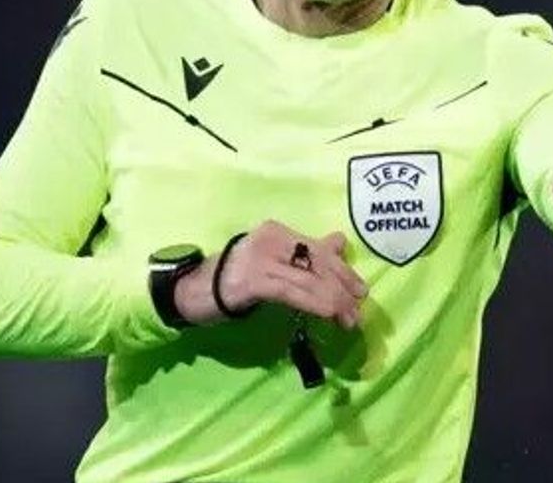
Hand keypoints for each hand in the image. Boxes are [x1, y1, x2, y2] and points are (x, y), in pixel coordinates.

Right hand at [176, 220, 367, 327]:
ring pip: (308, 279)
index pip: (318, 249)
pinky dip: (315, 303)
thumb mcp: (273, 259)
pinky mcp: (252, 281)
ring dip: (333, 302)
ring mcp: (261, 259)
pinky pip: (292, 292)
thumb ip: (305, 252)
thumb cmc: (235, 277)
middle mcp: (271, 239)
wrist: (192, 291)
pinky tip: (329, 314)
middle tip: (357, 310)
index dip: (343, 270)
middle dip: (342, 288)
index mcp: (278, 231)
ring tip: (348, 320)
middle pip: (317, 263)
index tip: (360, 291)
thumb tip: (340, 241)